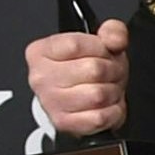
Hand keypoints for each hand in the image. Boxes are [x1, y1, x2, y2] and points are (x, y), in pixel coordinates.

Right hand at [25, 21, 129, 139]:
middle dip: (112, 71)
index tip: (104, 52)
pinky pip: (100, 117)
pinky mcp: (64, 122)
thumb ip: (112, 31)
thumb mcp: (101, 44)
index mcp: (40, 52)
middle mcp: (40, 77)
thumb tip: (114, 38)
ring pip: (98, 94)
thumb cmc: (88, 71)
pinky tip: (106, 105)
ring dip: (113, 91)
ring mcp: (50, 102)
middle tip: (111, 73)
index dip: (100, 48)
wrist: (83, 101)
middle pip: (92, 69)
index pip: (76, 44)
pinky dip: (113, 111)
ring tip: (108, 88)